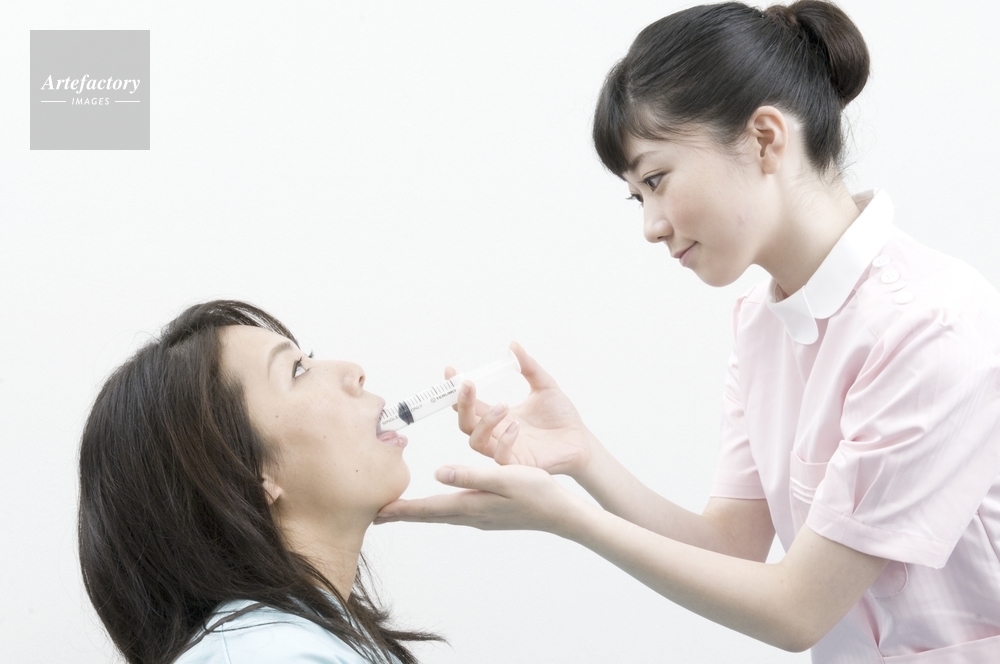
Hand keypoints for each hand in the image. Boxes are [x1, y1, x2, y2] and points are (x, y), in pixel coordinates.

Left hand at [374, 464, 584, 536]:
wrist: (562, 513)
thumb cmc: (537, 492)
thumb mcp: (505, 478)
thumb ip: (472, 475)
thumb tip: (438, 473)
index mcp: (471, 505)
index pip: (428, 509)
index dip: (401, 510)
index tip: (376, 512)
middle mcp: (471, 514)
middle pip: (429, 515)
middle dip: (403, 514)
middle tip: (377, 515)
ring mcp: (480, 516)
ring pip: (441, 514)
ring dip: (420, 512)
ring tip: (400, 511)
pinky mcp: (489, 513)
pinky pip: (455, 512)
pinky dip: (438, 509)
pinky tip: (439, 507)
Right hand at [450, 343, 597, 477]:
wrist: (582, 440)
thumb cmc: (562, 416)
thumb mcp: (545, 385)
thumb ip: (528, 367)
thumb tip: (513, 345)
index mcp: (498, 416)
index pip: (469, 404)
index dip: (455, 389)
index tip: (451, 370)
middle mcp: (496, 433)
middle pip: (465, 423)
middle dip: (462, 404)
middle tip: (469, 384)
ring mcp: (505, 450)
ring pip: (476, 442)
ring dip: (484, 422)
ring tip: (504, 405)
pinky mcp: (519, 465)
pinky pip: (500, 458)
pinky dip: (504, 441)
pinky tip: (517, 427)